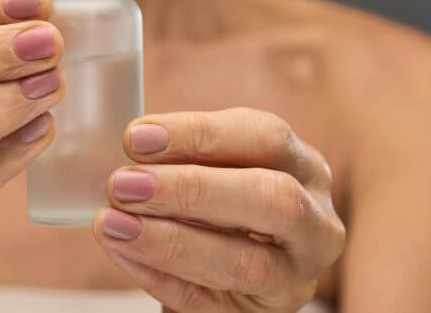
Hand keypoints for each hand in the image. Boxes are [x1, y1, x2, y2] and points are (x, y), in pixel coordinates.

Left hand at [92, 107, 345, 312]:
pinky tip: (122, 253)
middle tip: (124, 184)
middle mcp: (316, 223)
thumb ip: (189, 157)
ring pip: (246, 262)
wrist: (224, 273)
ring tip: (113, 223)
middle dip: (190, 188)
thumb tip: (134, 144)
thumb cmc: (221, 208)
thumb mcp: (219, 172)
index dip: (200, 134)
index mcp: (307, 168)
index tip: (136, 137)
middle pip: (272, 198)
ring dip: (170, 240)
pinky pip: (210, 303)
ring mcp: (297, 279)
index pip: (267, 137)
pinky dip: (160, 276)